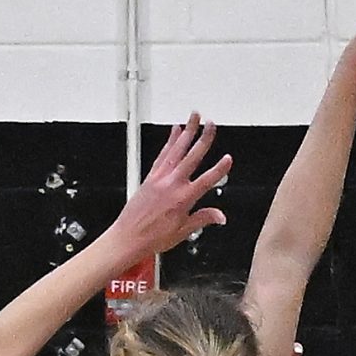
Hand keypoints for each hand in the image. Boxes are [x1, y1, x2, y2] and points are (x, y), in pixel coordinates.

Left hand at [115, 116, 232, 260]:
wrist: (128, 237)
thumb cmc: (152, 237)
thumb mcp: (182, 232)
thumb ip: (202, 219)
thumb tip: (220, 216)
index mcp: (183, 199)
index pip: (207, 180)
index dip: (219, 169)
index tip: (227, 158)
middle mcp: (171, 184)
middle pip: (192, 156)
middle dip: (204, 138)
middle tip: (212, 124)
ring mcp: (160, 178)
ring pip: (176, 149)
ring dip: (187, 132)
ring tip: (195, 118)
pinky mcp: (150, 176)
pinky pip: (163, 154)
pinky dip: (170, 141)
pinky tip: (175, 131)